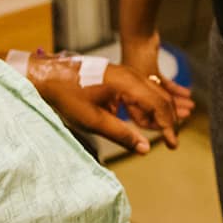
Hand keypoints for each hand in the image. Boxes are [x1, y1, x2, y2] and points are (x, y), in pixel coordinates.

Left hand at [30, 55, 181, 153]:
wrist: (49, 76)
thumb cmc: (68, 97)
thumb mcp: (94, 121)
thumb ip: (122, 135)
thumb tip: (145, 149)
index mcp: (127, 83)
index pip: (159, 104)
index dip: (168, 126)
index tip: (173, 144)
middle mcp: (130, 74)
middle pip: (160, 97)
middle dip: (168, 119)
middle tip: (170, 140)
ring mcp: (125, 73)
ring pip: (152, 92)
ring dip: (157, 112)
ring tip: (154, 132)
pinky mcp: (119, 75)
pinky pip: (141, 90)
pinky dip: (145, 106)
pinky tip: (137, 119)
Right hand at [120, 30, 195, 122]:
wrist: (139, 33)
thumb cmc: (139, 55)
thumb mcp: (149, 81)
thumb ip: (158, 98)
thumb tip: (161, 125)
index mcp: (128, 94)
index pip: (143, 116)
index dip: (158, 124)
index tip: (171, 134)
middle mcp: (134, 88)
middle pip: (154, 106)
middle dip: (171, 113)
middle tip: (186, 118)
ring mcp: (141, 78)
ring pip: (161, 95)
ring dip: (176, 101)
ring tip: (191, 107)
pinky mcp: (150, 68)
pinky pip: (164, 83)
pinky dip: (175, 89)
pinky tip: (187, 93)